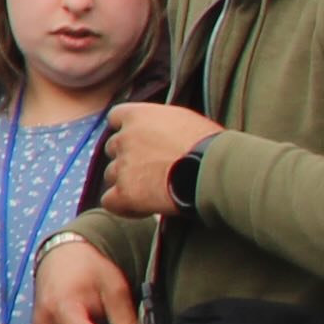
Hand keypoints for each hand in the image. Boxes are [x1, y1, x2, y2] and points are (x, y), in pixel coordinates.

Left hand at [94, 102, 221, 219]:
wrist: (212, 170)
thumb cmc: (210, 145)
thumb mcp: (185, 121)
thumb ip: (163, 124)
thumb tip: (164, 134)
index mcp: (139, 115)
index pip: (116, 118)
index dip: (126, 130)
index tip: (139, 141)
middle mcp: (124, 137)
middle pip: (114, 148)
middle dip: (129, 157)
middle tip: (153, 168)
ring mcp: (122, 166)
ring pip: (112, 174)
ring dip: (127, 182)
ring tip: (155, 189)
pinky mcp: (124, 193)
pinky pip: (110, 201)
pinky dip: (123, 206)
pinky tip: (144, 207)